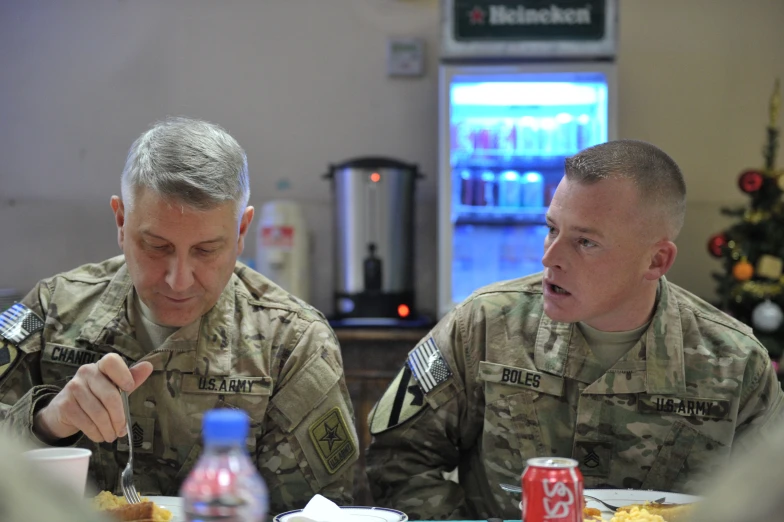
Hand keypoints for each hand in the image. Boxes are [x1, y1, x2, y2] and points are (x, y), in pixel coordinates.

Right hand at [34, 353, 153, 442]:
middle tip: (122, 431)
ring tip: (112, 436)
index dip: (123, 374)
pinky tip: (100, 436)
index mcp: (101, 366)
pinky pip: (86, 422)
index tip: (129, 388)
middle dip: (119, 418)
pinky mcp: (65, 405)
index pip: (112, 361)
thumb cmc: (95, 397)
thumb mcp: (114, 388)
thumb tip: (148, 366)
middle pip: (110, 395)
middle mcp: (86, 372)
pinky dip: (96, 433)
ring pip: (99, 413)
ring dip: (108, 429)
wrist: (63, 411)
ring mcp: (73, 387)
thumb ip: (131, 379)